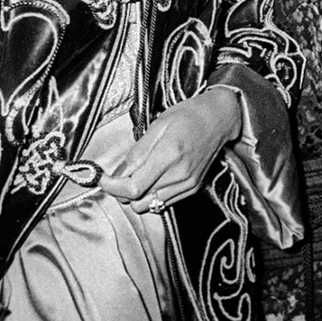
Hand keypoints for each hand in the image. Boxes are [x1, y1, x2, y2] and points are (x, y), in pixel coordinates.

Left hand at [98, 87, 241, 212]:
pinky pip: (164, 203)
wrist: (219, 118)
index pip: (132, 187)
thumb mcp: (158, 125)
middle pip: (137, 200)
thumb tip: (118, 173)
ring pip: (149, 206)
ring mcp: (188, 183)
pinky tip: (154, 179)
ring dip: (137, 196)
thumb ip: (137, 152)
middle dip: (122, 191)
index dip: (111, 187)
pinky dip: (153, 195)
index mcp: (169, 154)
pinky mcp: (193, 188)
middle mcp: (180, 174)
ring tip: (138, 177)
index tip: (102, 179)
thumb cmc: (189, 115)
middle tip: (120, 175)